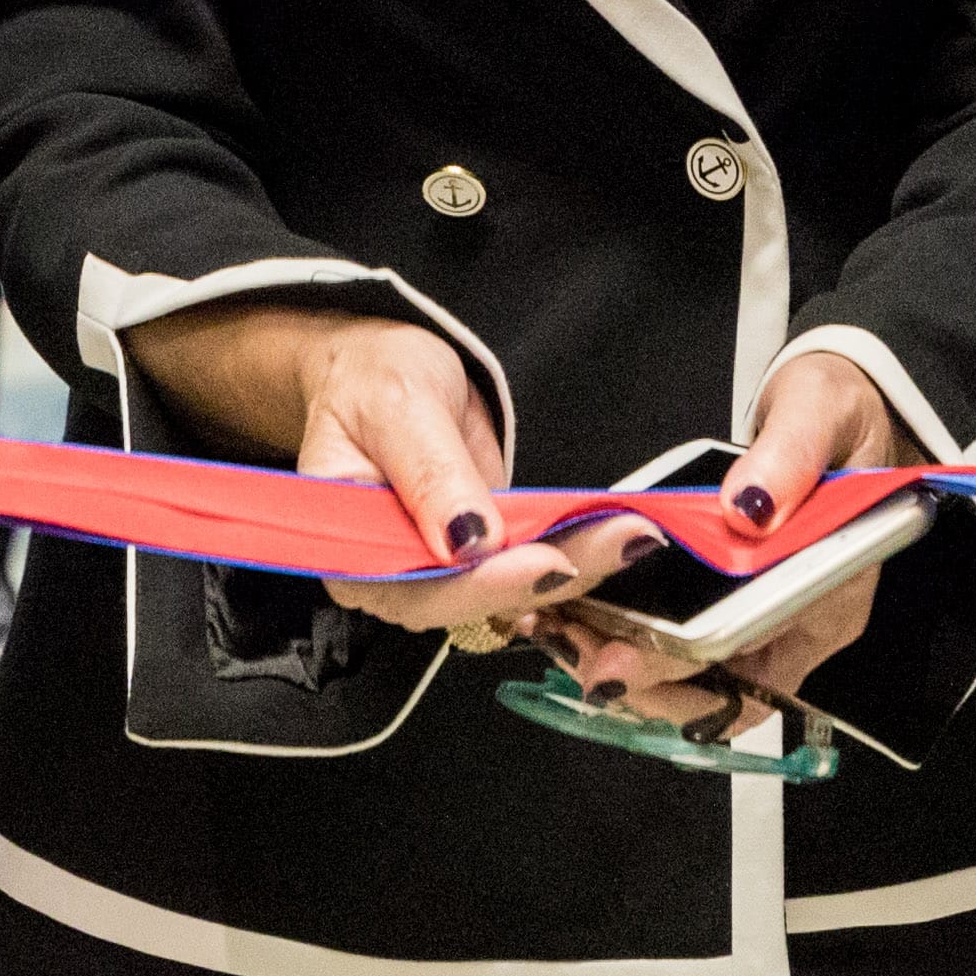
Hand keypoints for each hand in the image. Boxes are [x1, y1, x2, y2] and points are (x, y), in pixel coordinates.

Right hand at [122, 301, 653, 635]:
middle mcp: (388, 577)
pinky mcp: (473, 559)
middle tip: (618, 543)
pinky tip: (611, 545)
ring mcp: (433, 573)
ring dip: (573, 568)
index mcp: (346, 548)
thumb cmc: (372, 380)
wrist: (385, 373)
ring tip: (629, 537)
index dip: (485, 585)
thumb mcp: (397, 405)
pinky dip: (568, 558)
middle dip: (548, 576)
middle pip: (471, 602)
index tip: (548, 564)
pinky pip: (520, 572)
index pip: (417, 588)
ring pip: (506, 593)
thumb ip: (430, 472)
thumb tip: (468, 542)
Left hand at [551, 351, 904, 719]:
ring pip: (695, 681)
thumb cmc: (837, 412)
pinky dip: (631, 639)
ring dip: (628, 666)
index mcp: (832, 593)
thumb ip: (789, 455)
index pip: (759, 661)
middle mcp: (798, 623)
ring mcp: (762, 619)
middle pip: (716, 688)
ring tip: (566, 633)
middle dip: (640, 676)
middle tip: (573, 648)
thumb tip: (746, 506)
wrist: (831, 408)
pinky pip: (682, 646)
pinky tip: (583, 617)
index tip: (622, 658)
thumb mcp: (819, 410)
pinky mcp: (729, 604)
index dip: (686, 671)